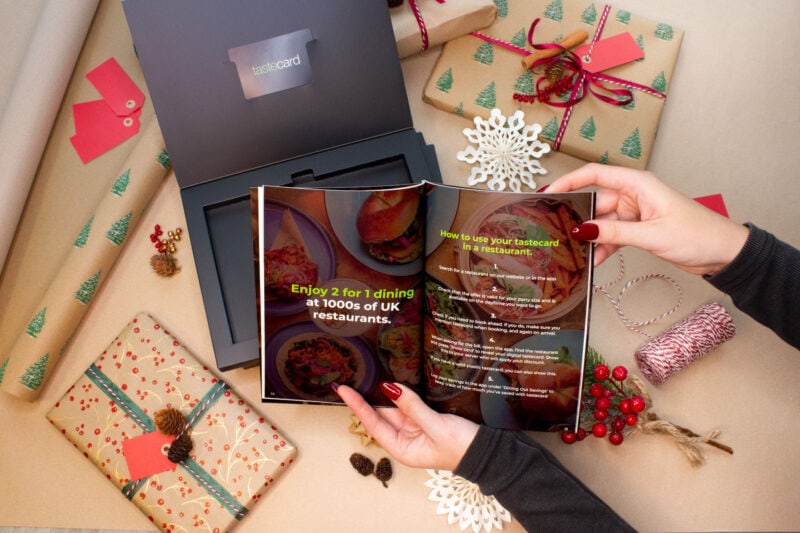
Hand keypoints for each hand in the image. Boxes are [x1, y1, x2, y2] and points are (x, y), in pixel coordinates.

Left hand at [335, 382, 478, 471]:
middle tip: (351, 377)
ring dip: (384, 392)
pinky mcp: (426, 419)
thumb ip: (411, 406)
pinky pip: (409, 403)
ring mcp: (415, 428)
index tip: (344, 390)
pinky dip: (401, 392)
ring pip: (394, 406)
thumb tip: (389, 388)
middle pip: (381, 414)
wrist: (487, 452)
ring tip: (366, 375)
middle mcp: (404, 439)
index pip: (373, 423)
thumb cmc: (461, 448)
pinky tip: (393, 381)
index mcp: (402, 449)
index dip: (357, 406)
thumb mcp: (434, 426)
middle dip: (367, 396)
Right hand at [547, 164, 748, 275]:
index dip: (569, 181)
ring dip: (590, 238)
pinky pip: (612, 236)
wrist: (723, 252)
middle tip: (554, 231)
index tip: (548, 193)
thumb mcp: (652, 235)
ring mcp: (635, 213)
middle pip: (595, 202)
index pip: (594, 175)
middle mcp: (633, 195)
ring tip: (572, 251)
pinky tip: (592, 261)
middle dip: (576, 217)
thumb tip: (582, 230)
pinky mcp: (638, 229)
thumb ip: (614, 233)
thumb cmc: (698, 234)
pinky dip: (603, 248)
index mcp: (638, 184)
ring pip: (602, 223)